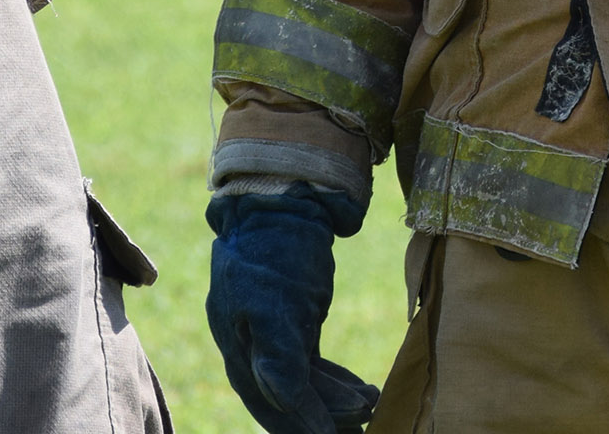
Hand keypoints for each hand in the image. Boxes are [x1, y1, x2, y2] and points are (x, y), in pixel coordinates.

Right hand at [206, 187, 378, 433]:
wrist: (285, 197)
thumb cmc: (276, 248)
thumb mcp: (273, 300)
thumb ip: (276, 355)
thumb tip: (287, 402)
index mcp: (237, 344)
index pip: (267, 399)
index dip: (299, 421)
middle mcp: (250, 345)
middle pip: (285, 398)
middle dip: (322, 416)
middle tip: (363, 424)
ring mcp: (272, 332)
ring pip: (304, 383)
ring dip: (335, 400)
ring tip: (370, 402)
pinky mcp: (294, 321)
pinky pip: (313, 365)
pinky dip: (335, 381)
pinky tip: (361, 389)